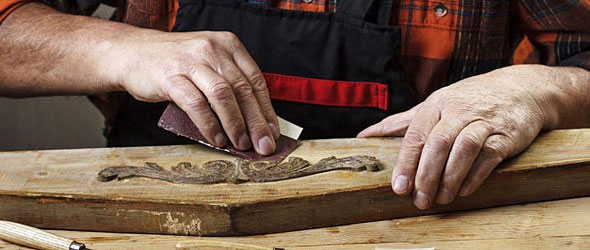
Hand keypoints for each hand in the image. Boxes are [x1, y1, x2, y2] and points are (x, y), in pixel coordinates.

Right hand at [107, 30, 279, 154]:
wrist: (131, 53)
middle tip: (264, 145)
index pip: (255, 80)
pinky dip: (209, 124)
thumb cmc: (174, 64)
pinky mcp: (171, 76)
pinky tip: (217, 139)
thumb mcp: (207, 65)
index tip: (273, 132)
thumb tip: (253, 124)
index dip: (267, 109)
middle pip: (243, 89)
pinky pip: (196, 104)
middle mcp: (212, 49)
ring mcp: (191, 61)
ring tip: (241, 144)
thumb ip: (229, 85)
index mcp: (227, 45)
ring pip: (223, 95)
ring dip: (235, 124)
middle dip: (257, 121)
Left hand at [358, 65, 554, 208]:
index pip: (416, 134)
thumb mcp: (434, 105)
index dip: (406, 162)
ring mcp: (484, 121)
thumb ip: (401, 122)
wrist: (520, 89)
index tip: (398, 187)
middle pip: (437, 143)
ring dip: (450, 178)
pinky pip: (489, 156)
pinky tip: (463, 190)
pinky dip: (475, 175)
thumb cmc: (468, 101)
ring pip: (463, 149)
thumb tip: (365, 135)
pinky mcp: (506, 134)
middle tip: (419, 200)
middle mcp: (458, 110)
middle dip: (426, 175)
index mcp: (436, 104)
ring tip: (440, 198)